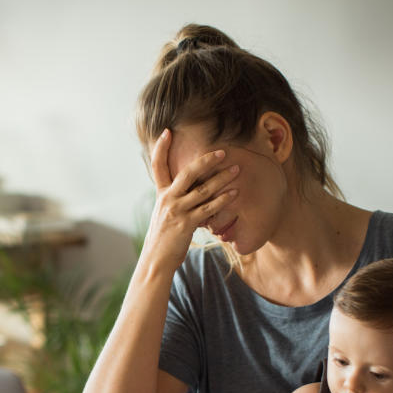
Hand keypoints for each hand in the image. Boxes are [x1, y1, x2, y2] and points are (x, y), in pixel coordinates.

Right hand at [143, 128, 239, 272]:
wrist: (156, 261)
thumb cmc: (164, 238)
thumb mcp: (164, 215)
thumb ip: (174, 200)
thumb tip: (189, 189)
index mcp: (161, 194)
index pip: (158, 166)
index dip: (161, 148)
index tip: (167, 131)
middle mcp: (167, 199)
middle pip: (187, 173)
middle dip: (206, 160)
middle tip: (222, 152)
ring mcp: (176, 211)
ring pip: (202, 190)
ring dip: (222, 179)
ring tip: (237, 170)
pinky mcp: (186, 224)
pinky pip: (208, 208)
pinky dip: (222, 200)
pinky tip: (235, 193)